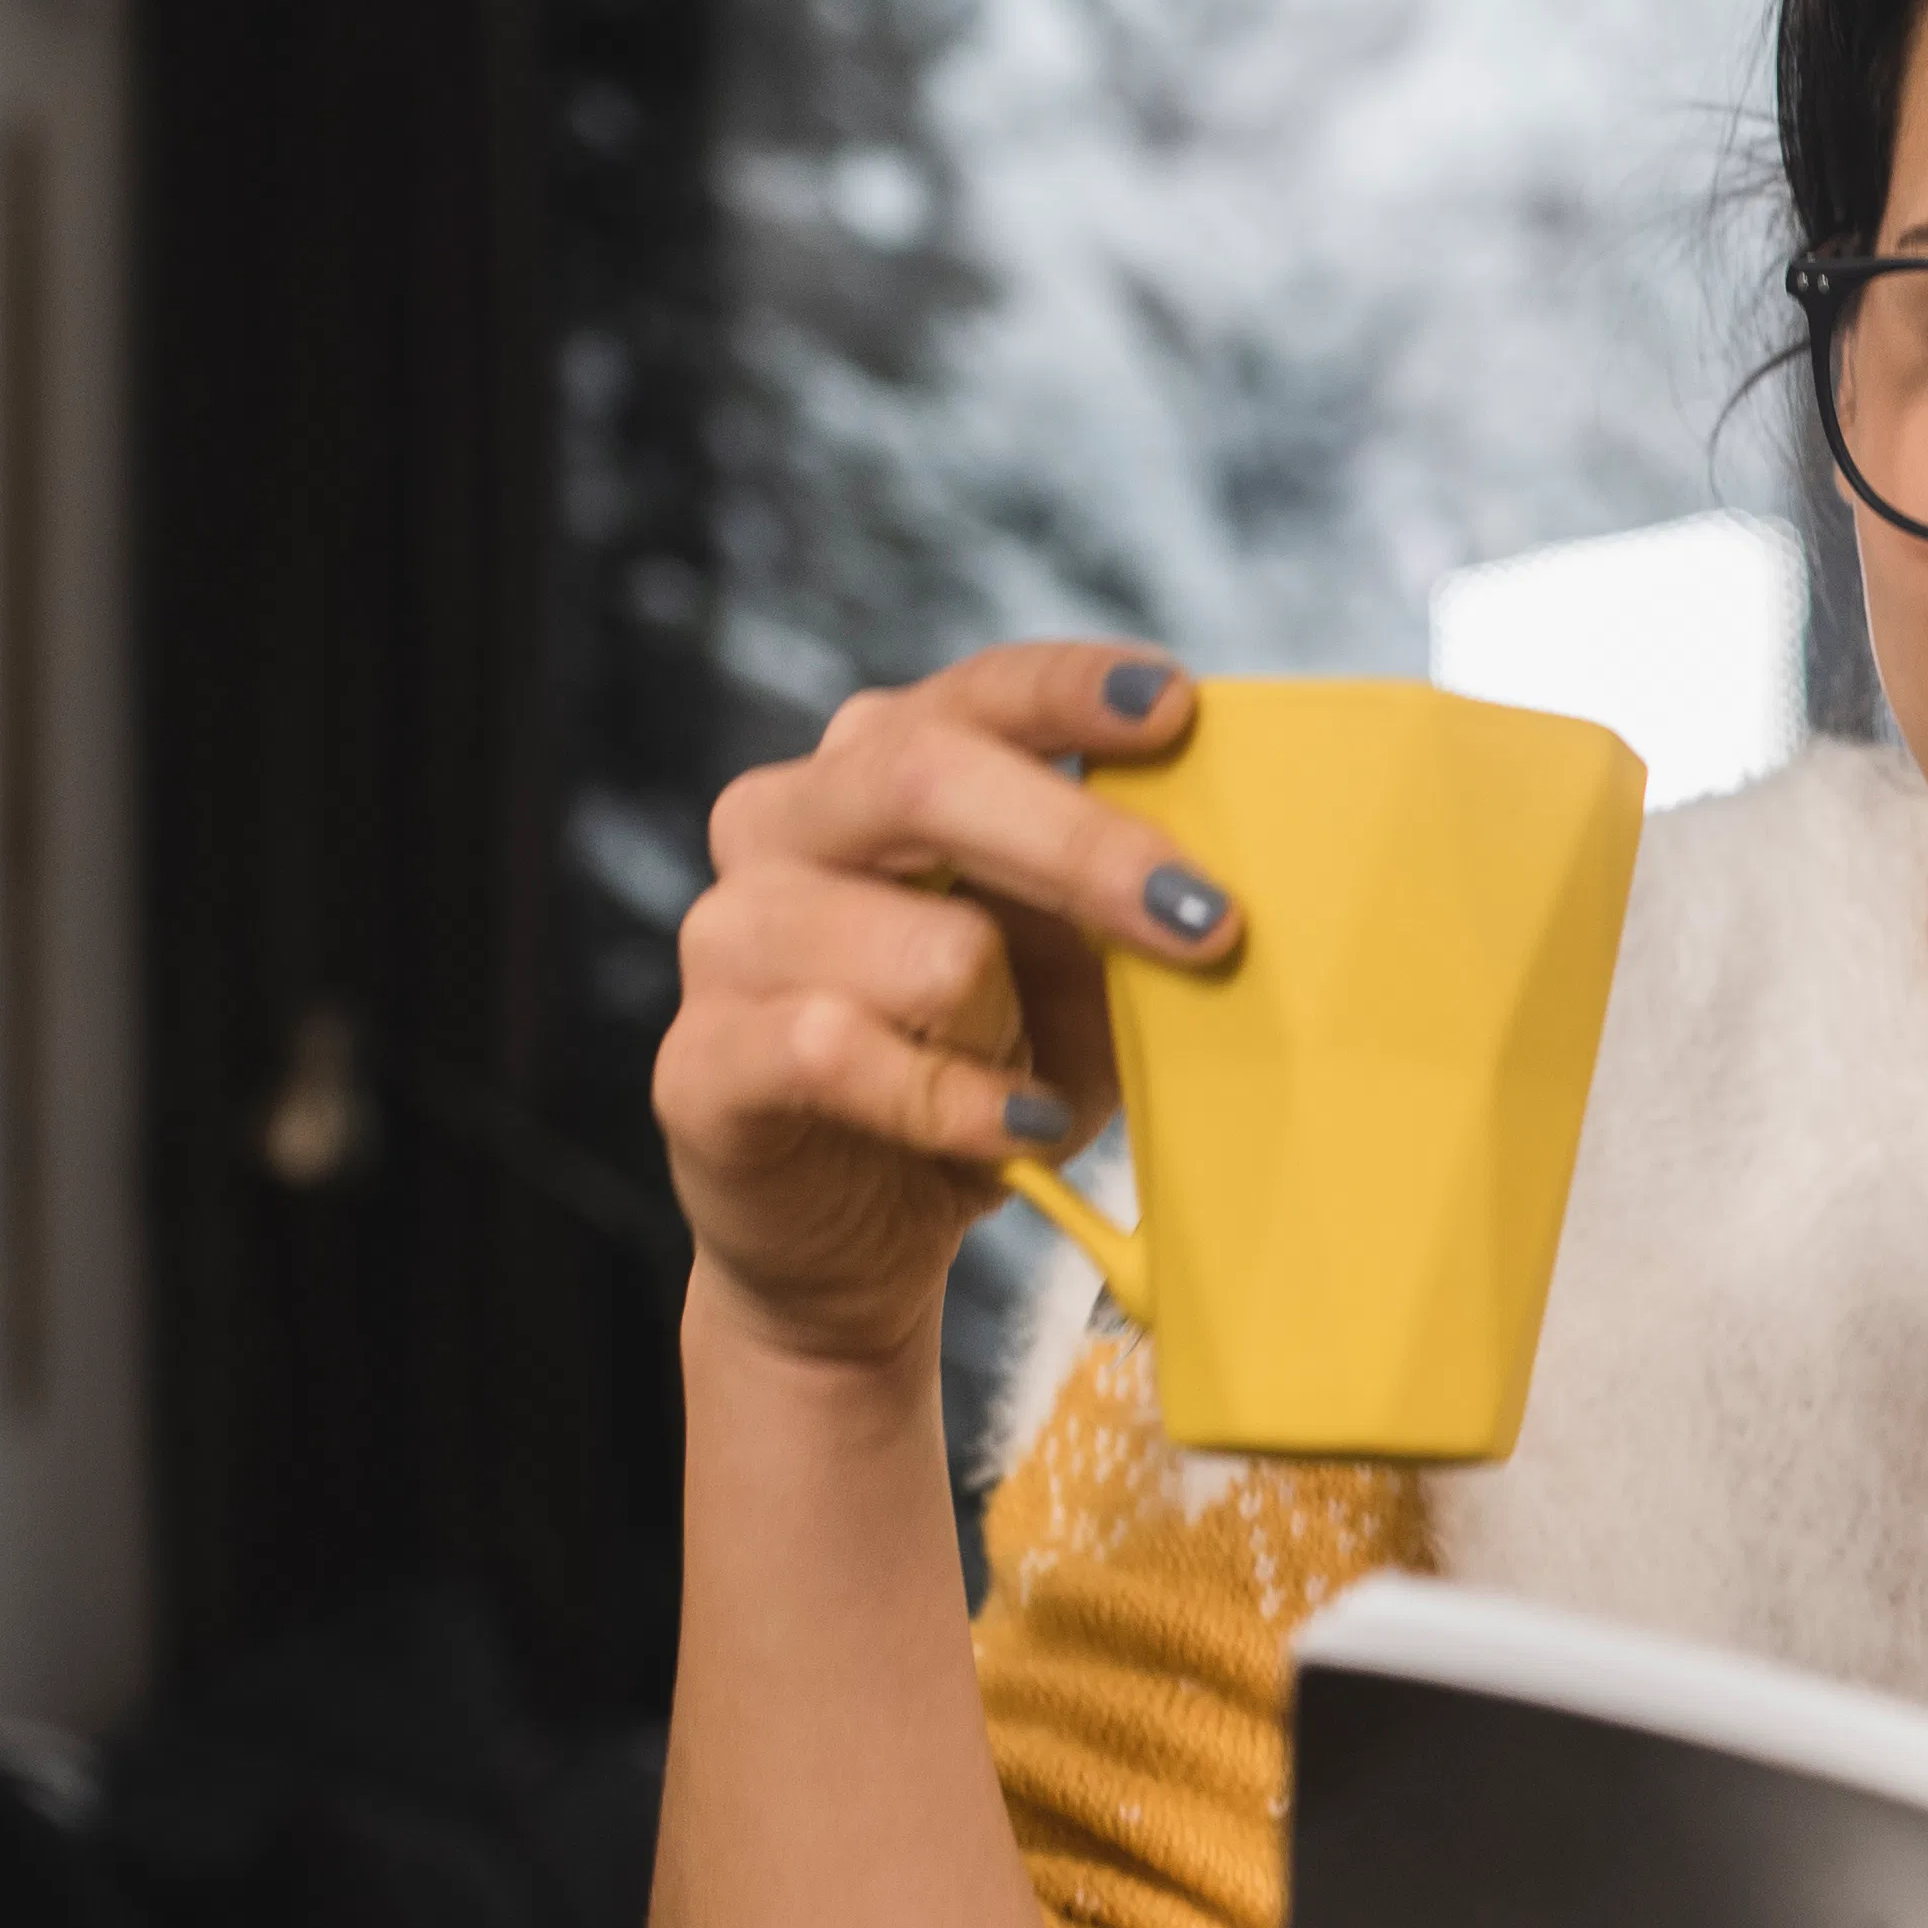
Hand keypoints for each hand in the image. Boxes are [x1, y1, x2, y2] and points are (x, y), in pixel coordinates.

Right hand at [653, 640, 1234, 1372]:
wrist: (853, 1236)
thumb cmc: (982, 1071)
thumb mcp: (1083, 983)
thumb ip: (1124, 914)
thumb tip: (1224, 882)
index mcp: (881, 766)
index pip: (976, 694)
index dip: (1070, 691)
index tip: (1175, 707)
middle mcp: (785, 822)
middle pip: (922, 773)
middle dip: (1083, 846)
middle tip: (1209, 923)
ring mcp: (731, 935)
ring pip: (918, 944)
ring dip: (1011, 1022)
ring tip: (1033, 1081)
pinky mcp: (703, 1057)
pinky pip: (838, 1051)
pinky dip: (951, 1100)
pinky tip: (1011, 1129)